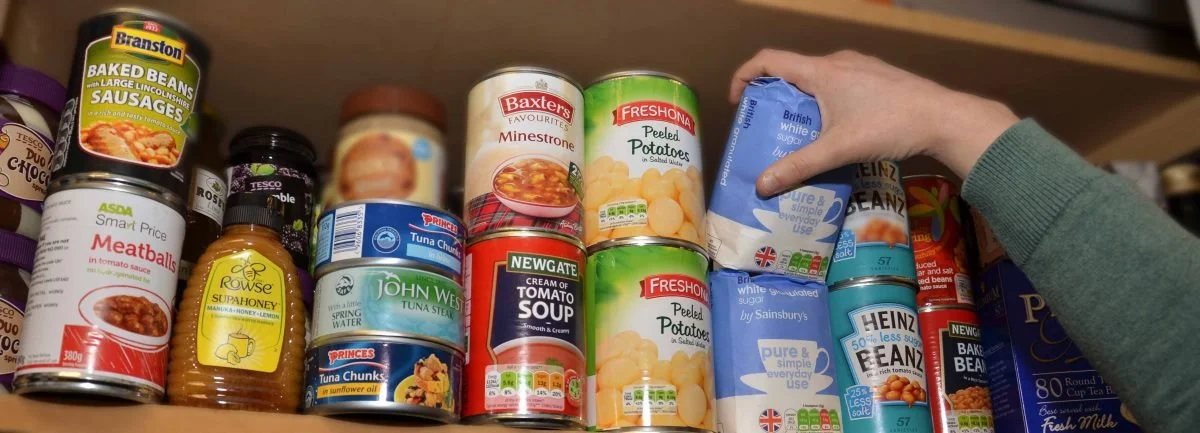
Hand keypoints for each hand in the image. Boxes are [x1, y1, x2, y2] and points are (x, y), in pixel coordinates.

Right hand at [731, 49, 1018, 195]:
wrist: (944, 118)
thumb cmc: (890, 126)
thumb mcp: (838, 149)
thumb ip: (798, 167)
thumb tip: (762, 185)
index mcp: (822, 71)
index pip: (769, 60)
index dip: (745, 76)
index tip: (739, 102)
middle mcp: (838, 62)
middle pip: (793, 72)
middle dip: (776, 98)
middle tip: (770, 128)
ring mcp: (860, 67)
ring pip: (818, 80)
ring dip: (803, 102)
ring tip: (802, 134)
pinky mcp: (877, 78)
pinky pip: (840, 85)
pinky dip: (827, 103)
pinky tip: (837, 131)